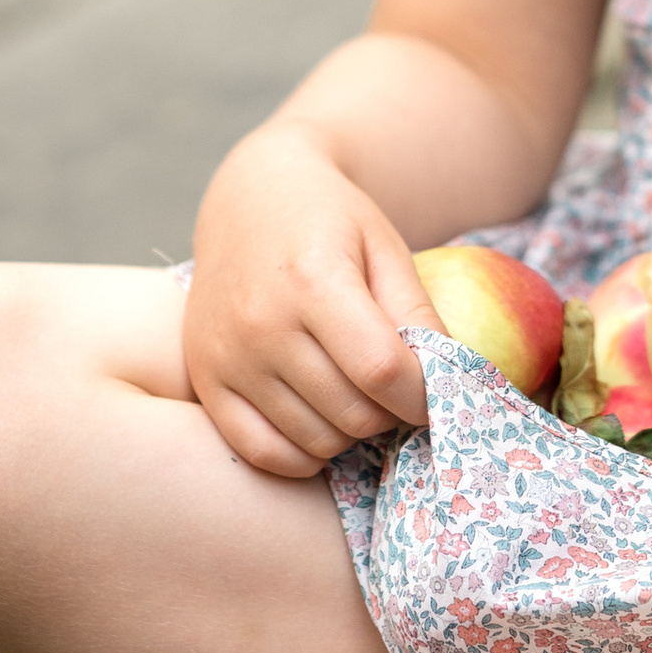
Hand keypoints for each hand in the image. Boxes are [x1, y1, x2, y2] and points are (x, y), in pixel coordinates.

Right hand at [183, 120, 438, 478]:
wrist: (250, 198)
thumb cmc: (329, 220)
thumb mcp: (384, 247)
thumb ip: (416, 313)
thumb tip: (446, 380)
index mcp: (313, 280)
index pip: (381, 370)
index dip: (422, 395)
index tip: (433, 393)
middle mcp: (262, 324)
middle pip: (351, 412)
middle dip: (390, 413)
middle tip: (395, 388)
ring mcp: (228, 358)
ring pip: (314, 441)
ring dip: (350, 433)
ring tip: (357, 393)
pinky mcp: (205, 380)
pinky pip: (263, 453)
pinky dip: (304, 454)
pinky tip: (322, 420)